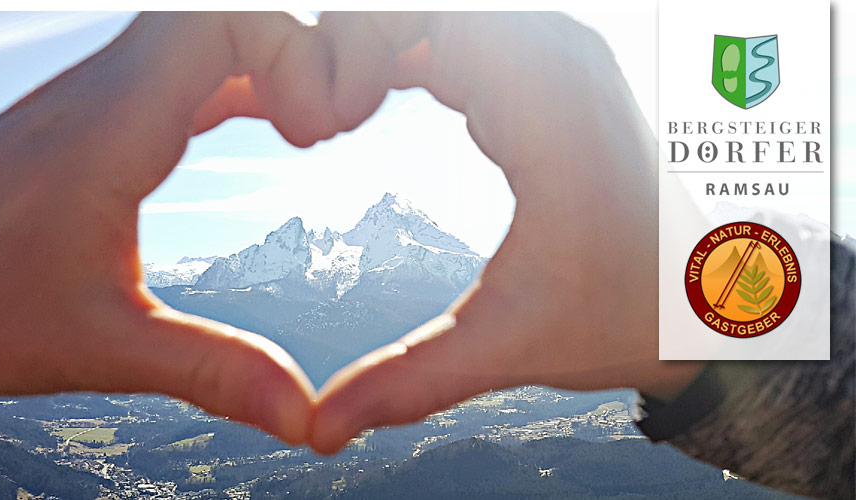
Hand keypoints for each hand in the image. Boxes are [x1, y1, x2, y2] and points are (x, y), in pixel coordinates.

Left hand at [0, 12, 350, 444]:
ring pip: (204, 31)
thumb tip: (306, 415)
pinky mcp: (92, 117)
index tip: (319, 133)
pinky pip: (185, 68)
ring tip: (312, 130)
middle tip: (326, 128)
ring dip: (272, 63)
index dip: (298, 55)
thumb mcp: (97, 347)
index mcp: (113, 125)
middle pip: (227, 12)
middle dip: (299, 52)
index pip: (226, 20)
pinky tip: (268, 121)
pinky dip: (242, 82)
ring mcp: (98, 97)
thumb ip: (210, 372)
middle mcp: (106, 90)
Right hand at [309, 12, 703, 452]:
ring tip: (338, 113)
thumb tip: (317, 430)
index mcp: (545, 99)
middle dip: (355, 44)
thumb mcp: (506, 345)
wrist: (705, 301)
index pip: (423, 15)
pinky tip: (376, 100)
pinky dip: (407, 54)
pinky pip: (460, 31)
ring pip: (438, 13)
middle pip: (423, 6)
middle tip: (318, 117)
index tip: (320, 118)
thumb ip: (408, 381)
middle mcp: (556, 52)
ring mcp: (556, 52)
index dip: (350, 46)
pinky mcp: (550, 67)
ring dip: (378, 48)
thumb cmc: (624, 313)